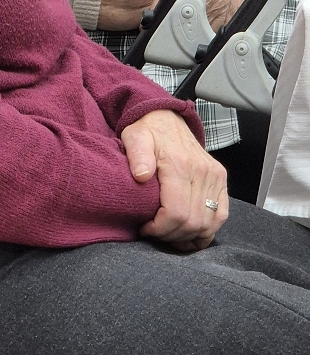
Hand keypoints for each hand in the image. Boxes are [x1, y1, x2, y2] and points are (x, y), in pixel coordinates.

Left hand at [121, 109, 227, 250]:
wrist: (167, 118)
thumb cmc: (148, 131)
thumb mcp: (135, 137)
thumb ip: (137, 155)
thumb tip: (141, 176)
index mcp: (180, 165)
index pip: (176, 213)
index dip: (160, 229)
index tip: (145, 228)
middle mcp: (203, 172)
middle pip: (192, 223)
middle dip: (171, 235)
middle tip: (154, 232)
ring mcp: (215, 176)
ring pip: (208, 224)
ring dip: (188, 236)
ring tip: (168, 233)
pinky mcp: (221, 179)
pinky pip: (221, 216)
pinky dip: (207, 230)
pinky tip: (189, 233)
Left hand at [128, 0, 239, 30]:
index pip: (165, 12)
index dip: (155, 19)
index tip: (149, 21)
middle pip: (185, 25)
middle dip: (173, 25)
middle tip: (165, 20)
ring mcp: (218, 2)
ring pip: (202, 28)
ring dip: (191, 26)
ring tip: (182, 18)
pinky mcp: (228, 4)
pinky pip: (218, 23)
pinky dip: (209, 24)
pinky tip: (201, 19)